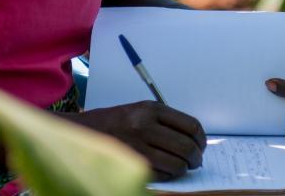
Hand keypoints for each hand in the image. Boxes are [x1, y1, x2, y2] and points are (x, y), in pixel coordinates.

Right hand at [68, 101, 205, 179]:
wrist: (82, 132)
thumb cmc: (117, 121)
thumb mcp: (143, 110)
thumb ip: (167, 121)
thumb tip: (194, 139)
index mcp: (152, 109)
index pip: (191, 126)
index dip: (201, 139)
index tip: (201, 145)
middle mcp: (145, 126)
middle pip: (186, 146)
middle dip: (196, 157)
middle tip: (196, 161)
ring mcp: (137, 147)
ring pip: (176, 164)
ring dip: (184, 169)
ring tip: (183, 168)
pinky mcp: (129, 164)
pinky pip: (160, 174)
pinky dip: (168, 175)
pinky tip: (166, 171)